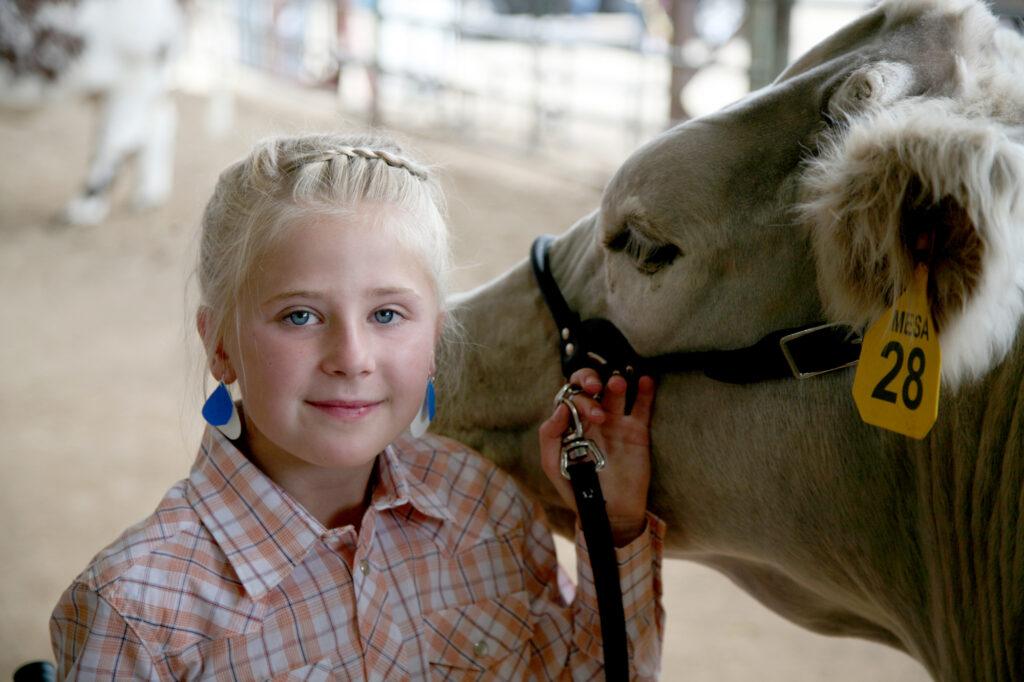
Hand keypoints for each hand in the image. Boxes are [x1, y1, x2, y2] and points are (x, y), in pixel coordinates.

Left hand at [539, 369, 654, 546]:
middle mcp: (593, 419)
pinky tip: (644, 380)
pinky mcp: (637, 431)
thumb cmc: (578, 490)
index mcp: (571, 424)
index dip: (574, 394)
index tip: (578, 408)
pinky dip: (645, 390)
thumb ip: (550, 436)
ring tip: (616, 384)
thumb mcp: (554, 466)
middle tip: (596, 390)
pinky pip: (642, 406)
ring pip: (616, 391)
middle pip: (591, 386)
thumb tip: (560, 408)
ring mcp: (616, 423)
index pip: (570, 396)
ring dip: (615, 382)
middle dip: (591, 381)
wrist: (610, 512)